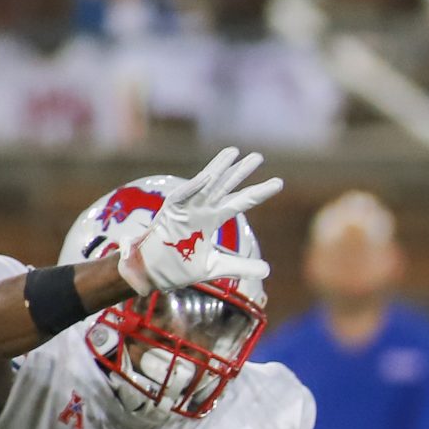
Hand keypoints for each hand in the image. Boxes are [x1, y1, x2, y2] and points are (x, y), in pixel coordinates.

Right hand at [117, 147, 280, 295]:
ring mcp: (185, 209)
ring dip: (218, 168)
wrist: (150, 276)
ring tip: (234, 152)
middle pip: (225, 187)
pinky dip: (193, 187)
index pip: (240, 202)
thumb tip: (268, 270)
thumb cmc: (178, 267)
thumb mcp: (216, 268)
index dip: (258, 192)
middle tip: (258, 156)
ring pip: (204, 185)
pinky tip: (208, 175)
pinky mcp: (169, 213)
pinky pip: (182, 197)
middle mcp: (200, 210)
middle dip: (240, 171)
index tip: (278, 182)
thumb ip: (240, 266)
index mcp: (211, 219)